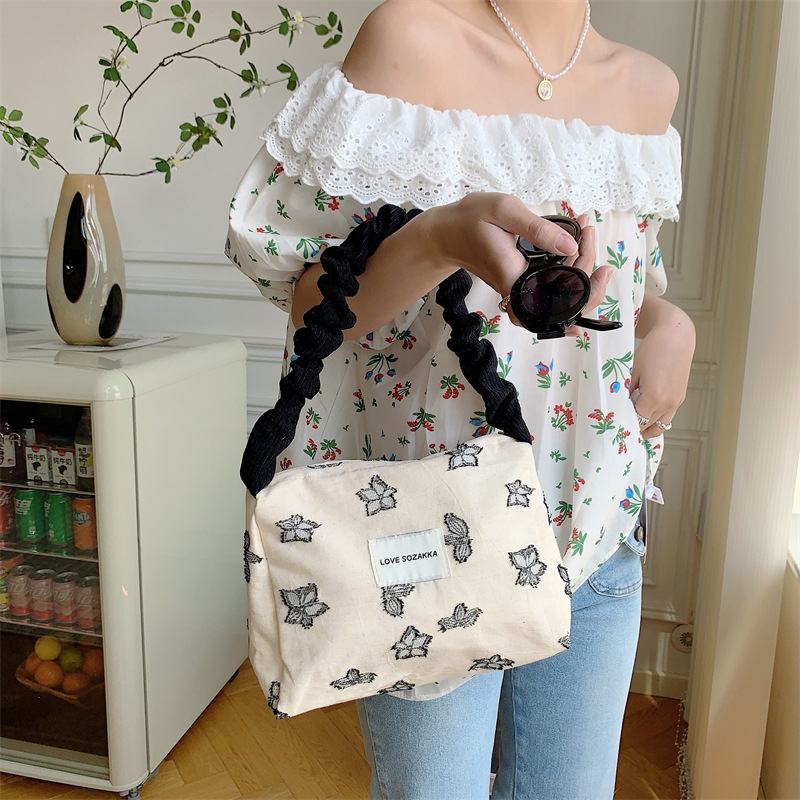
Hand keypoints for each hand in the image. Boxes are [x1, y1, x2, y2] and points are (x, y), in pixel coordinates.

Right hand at [431, 195, 608, 329]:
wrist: (446, 233)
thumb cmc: (470, 220)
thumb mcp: (504, 211)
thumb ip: (538, 228)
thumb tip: (570, 244)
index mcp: (515, 279)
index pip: (558, 304)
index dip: (586, 294)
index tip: (602, 270)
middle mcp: (519, 290)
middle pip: (565, 298)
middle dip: (587, 268)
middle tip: (589, 231)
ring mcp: (521, 286)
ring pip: (560, 288)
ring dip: (579, 262)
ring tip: (586, 229)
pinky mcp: (522, 279)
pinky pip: (550, 279)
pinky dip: (567, 262)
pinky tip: (575, 240)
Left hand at [630, 296, 694, 437]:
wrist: (676, 337)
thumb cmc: (653, 351)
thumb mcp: (632, 371)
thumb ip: (625, 393)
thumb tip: (618, 407)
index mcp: (654, 397)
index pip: (637, 421)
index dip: (625, 425)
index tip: (614, 427)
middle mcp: (668, 403)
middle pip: (648, 426)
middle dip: (634, 428)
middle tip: (620, 428)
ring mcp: (676, 402)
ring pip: (660, 426)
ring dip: (647, 429)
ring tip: (633, 429)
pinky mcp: (680, 398)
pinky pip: (667, 417)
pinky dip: (656, 420)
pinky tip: (645, 417)